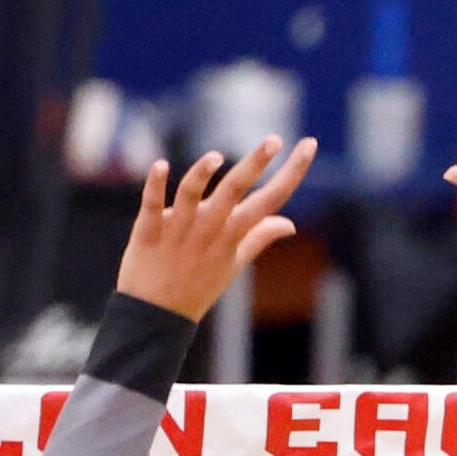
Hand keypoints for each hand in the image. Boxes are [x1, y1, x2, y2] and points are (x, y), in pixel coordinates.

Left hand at [116, 137, 316, 321]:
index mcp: (234, 235)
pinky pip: (152, 205)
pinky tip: (161, 165)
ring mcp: (179, 230)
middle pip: (236, 191)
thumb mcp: (234, 264)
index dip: (292, 172)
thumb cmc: (198, 286)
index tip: (308, 146)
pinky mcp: (148, 231)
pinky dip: (156, 185)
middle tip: (274, 140)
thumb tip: (289, 223)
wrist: (157, 315)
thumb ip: (260, 238)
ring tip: (216, 157)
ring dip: (204, 174)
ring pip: (192, 195)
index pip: (271, 199)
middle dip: (257, 164)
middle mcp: (209, 229)